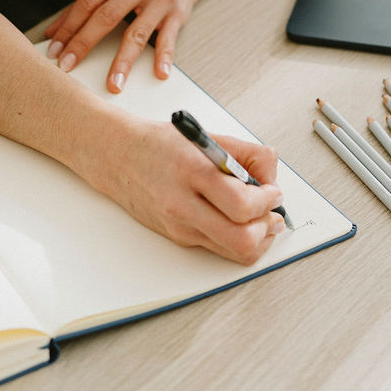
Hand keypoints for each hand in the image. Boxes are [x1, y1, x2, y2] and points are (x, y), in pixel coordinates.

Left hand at [44, 0, 206, 90]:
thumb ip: (87, 1)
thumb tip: (55, 31)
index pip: (90, 0)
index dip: (70, 26)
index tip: (56, 48)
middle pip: (108, 15)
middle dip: (85, 43)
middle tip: (68, 65)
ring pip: (137, 33)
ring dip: (122, 62)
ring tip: (113, 84)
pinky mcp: (179, 13)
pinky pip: (169, 39)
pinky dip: (163, 57)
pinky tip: (158, 72)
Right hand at [90, 118, 285, 264]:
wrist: (117, 157)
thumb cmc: (159, 144)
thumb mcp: (205, 136)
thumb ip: (245, 153)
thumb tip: (272, 175)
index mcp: (192, 172)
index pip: (242, 204)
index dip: (268, 201)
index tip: (273, 192)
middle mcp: (184, 205)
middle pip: (241, 240)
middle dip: (267, 229)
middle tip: (272, 212)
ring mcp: (179, 227)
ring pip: (233, 253)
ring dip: (257, 239)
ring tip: (260, 219)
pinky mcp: (177, 238)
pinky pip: (218, 249)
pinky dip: (237, 239)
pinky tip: (237, 220)